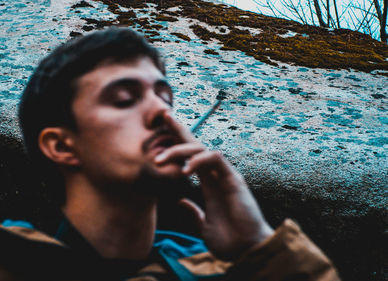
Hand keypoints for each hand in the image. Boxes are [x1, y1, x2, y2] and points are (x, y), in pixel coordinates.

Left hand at [155, 112, 273, 259]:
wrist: (249, 251)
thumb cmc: (231, 241)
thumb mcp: (204, 227)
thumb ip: (194, 213)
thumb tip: (180, 201)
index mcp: (209, 184)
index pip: (191, 157)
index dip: (178, 142)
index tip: (162, 128)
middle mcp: (216, 175)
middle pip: (196, 145)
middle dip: (179, 129)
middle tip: (163, 117)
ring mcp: (225, 175)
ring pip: (201, 149)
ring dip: (178, 150)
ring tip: (160, 160)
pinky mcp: (233, 179)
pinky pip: (215, 158)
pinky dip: (198, 160)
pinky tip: (185, 170)